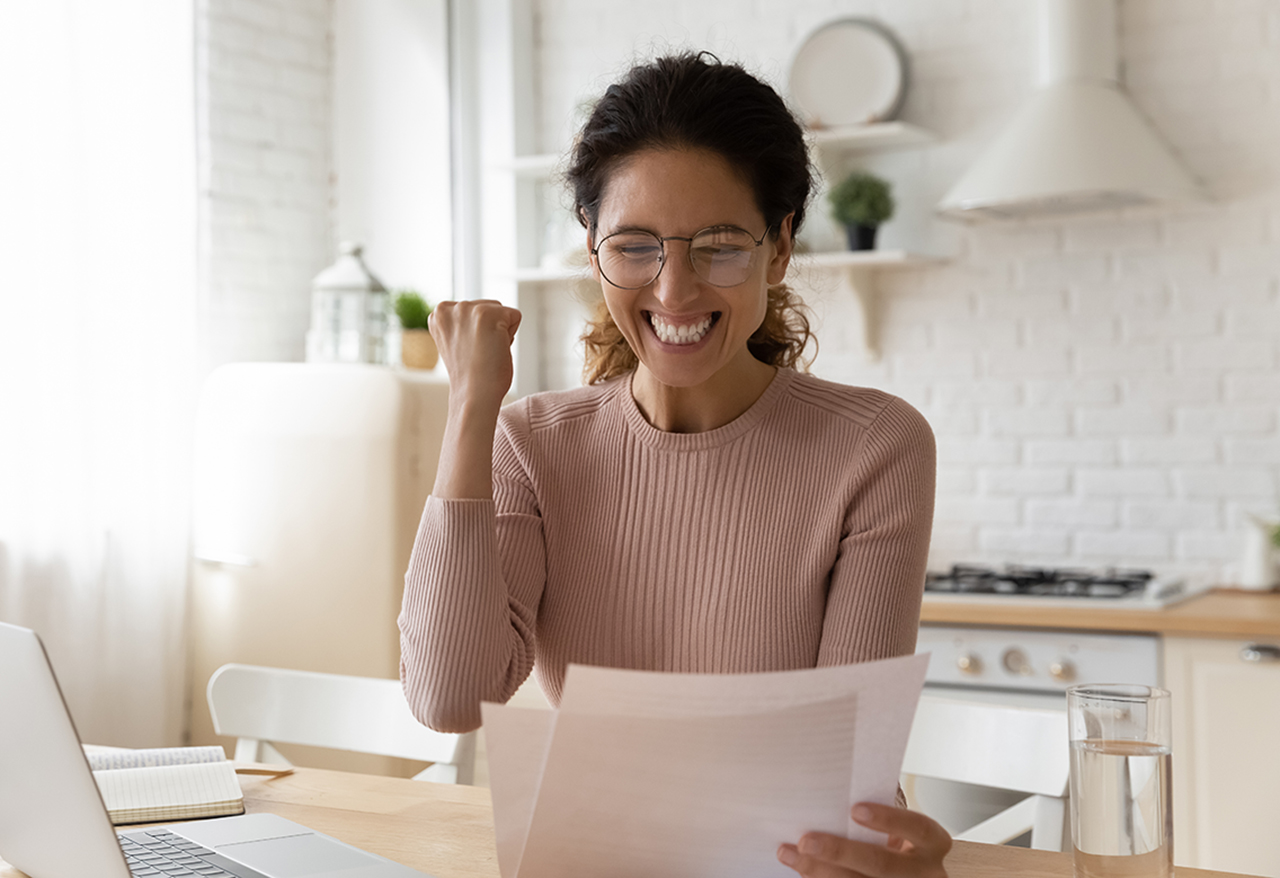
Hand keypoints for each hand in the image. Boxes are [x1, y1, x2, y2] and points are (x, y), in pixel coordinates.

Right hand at [429, 299, 521, 409]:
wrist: (474, 395)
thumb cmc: (470, 376)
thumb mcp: (457, 342)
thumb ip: (463, 324)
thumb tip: (481, 318)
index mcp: (438, 314)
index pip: (473, 311)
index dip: (478, 333)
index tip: (469, 351)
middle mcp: (448, 307)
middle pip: (488, 307)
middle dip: (491, 329)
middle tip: (479, 353)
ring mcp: (466, 309)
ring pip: (501, 311)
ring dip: (501, 331)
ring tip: (486, 351)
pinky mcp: (487, 313)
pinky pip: (515, 316)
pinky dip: (511, 335)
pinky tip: (495, 349)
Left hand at [777, 803, 950, 877]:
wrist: (907, 873)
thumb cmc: (896, 838)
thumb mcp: (897, 826)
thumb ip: (874, 814)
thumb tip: (830, 791)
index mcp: (933, 844)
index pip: (919, 828)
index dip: (890, 819)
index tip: (856, 809)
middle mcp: (926, 872)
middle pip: (883, 864)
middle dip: (840, 852)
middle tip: (806, 840)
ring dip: (819, 870)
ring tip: (790, 853)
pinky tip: (802, 869)